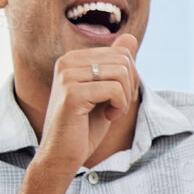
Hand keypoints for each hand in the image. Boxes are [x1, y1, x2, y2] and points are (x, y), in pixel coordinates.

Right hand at [12, 34, 140, 193]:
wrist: (63, 156)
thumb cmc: (85, 126)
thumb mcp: (107, 92)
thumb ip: (116, 65)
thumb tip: (130, 38)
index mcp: (74, 59)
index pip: (122, 53)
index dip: (130, 78)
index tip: (116, 98)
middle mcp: (67, 62)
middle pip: (124, 60)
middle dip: (130, 87)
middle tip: (115, 106)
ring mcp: (67, 75)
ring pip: (122, 73)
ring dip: (124, 98)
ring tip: (109, 112)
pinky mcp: (72, 92)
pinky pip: (115, 89)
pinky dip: (120, 106)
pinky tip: (106, 117)